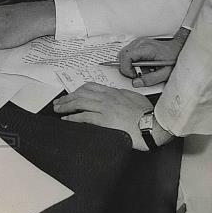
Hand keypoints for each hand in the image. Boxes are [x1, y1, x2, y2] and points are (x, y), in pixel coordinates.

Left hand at [52, 83, 170, 150]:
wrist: (153, 125)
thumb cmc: (147, 114)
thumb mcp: (134, 98)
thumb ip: (123, 96)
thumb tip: (117, 97)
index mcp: (114, 92)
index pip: (91, 87)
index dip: (78, 90)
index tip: (72, 94)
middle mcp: (107, 98)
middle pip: (81, 93)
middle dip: (68, 97)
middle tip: (58, 102)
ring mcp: (105, 108)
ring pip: (80, 103)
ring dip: (66, 105)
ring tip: (58, 109)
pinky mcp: (105, 120)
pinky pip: (84, 117)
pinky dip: (73, 117)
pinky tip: (66, 119)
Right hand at [119, 27, 189, 86]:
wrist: (181, 48)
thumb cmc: (175, 58)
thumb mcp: (166, 73)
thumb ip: (150, 79)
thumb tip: (136, 83)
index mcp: (147, 48)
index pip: (127, 56)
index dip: (126, 68)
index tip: (132, 76)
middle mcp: (141, 42)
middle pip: (123, 54)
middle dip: (126, 68)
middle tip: (136, 76)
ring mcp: (140, 42)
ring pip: (125, 54)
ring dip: (130, 65)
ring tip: (143, 70)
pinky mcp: (140, 44)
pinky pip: (130, 53)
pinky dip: (133, 61)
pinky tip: (144, 66)